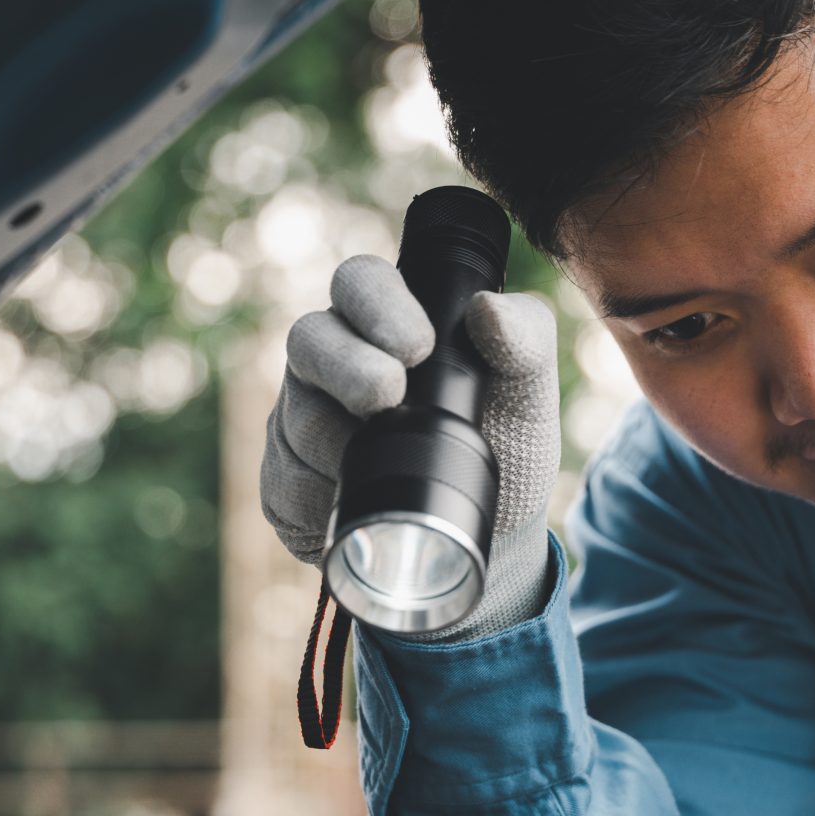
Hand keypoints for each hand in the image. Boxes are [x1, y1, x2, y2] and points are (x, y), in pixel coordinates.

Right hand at [262, 254, 561, 641]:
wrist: (490, 532)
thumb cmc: (506, 445)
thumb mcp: (530, 396)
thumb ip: (525, 343)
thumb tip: (488, 309)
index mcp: (388, 323)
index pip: (359, 282)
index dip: (376, 303)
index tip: (418, 346)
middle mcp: (334, 361)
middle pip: (308, 340)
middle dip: (346, 367)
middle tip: (386, 397)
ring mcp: (302, 418)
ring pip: (294, 418)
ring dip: (337, 445)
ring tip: (384, 466)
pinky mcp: (286, 481)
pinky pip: (284, 484)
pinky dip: (320, 499)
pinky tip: (348, 504)